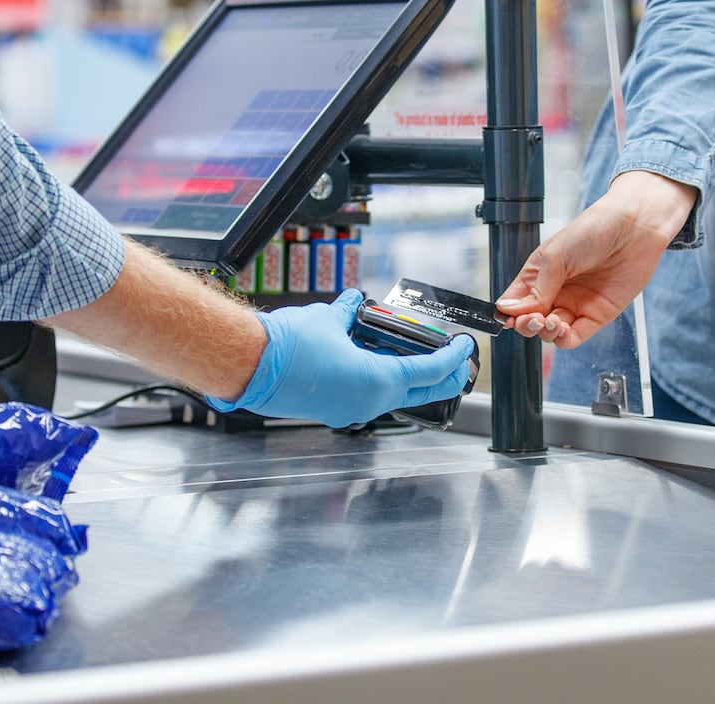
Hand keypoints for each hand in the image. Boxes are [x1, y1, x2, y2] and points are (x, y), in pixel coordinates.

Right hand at [206, 289, 473, 427]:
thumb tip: (354, 303)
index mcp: (377, 381)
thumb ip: (349, 313)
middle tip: (456, 363)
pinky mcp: (334, 411)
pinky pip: (370, 397)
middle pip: (420, 391)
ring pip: (395, 395)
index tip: (465, 347)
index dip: (452, 358)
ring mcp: (352, 411)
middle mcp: (369, 402)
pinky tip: (378, 362)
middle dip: (443, 377)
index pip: (430, 371)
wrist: (250, 367)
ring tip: (419, 358)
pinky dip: (382, 380)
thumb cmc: (288, 346)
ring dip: (411, 378)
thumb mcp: (328, 319)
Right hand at [495, 171, 694, 348]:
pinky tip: (562, 328)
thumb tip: (511, 309)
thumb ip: (536, 287)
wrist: (635, 227)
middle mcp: (555, 292)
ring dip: (545, 332)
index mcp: (538, 275)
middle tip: (533, 319)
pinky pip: (574, 337)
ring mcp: (575, 305)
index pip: (514, 302)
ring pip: (549, 333)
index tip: (508, 316)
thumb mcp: (556, 255)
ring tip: (551, 320)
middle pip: (530, 322)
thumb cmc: (595, 229)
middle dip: (526, 325)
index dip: (509, 313)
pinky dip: (563, 339)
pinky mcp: (596, 316)